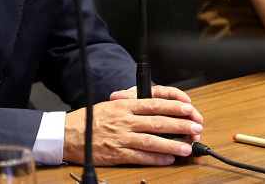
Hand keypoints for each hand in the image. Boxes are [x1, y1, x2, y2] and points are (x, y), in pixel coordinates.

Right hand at [63, 85, 203, 166]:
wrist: (69, 134)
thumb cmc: (91, 119)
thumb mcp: (112, 104)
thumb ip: (132, 104)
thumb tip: (155, 104)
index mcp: (125, 106)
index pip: (154, 104)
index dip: (173, 106)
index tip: (188, 108)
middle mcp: (125, 121)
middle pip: (157, 122)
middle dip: (180, 125)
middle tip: (196, 127)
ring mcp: (121, 138)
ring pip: (151, 141)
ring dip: (172, 144)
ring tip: (187, 147)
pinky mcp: (116, 154)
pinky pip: (139, 157)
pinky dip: (155, 159)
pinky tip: (168, 159)